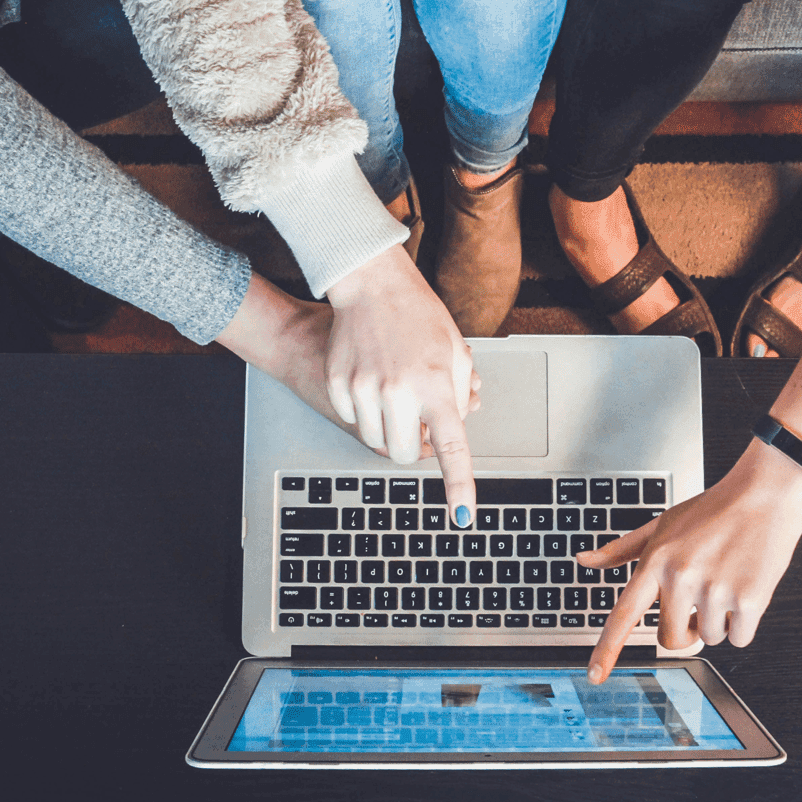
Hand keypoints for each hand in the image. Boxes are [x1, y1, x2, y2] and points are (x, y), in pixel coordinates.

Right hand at [325, 244, 478, 525]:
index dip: (459, 485)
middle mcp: (399, 391)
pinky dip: (364, 410)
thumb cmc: (419, 315)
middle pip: (404, 454)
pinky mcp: (338, 384)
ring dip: (388, 428)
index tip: (463, 516)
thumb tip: (448, 433)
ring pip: (375, 440)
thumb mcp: (455, 352)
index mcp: (436, 385)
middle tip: (417, 420)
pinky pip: (352, 419)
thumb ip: (459, 396)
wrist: (371, 284)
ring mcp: (364, 388)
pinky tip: (371, 377)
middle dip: (412, 446)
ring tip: (395, 391)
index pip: (452, 447)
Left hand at [581, 439, 801, 683]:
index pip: (624, 614)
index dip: (607, 649)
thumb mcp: (660, 525)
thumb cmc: (710, 511)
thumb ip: (620, 550)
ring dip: (717, 621)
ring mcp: (714, 590)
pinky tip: (744, 588)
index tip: (595, 676)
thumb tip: (584, 560)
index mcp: (656, 561)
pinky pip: (739, 638)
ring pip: (708, 638)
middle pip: (671, 638)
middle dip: (684, 629)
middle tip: (698, 600)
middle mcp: (681, 577)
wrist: (762, 496)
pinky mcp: (748, 599)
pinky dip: (743, 624)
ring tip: (724, 581)